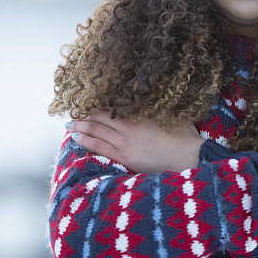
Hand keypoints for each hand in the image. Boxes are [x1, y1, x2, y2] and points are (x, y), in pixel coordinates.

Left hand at [66, 108, 204, 173]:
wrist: (188, 156)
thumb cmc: (183, 136)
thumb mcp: (171, 115)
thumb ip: (157, 109)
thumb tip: (153, 99)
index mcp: (138, 115)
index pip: (111, 107)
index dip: (97, 105)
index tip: (87, 103)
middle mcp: (128, 127)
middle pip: (100, 118)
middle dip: (84, 115)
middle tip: (73, 113)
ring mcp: (125, 143)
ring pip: (96, 132)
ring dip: (81, 128)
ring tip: (70, 126)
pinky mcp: (125, 158)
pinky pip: (100, 148)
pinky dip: (87, 142)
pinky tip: (77, 138)